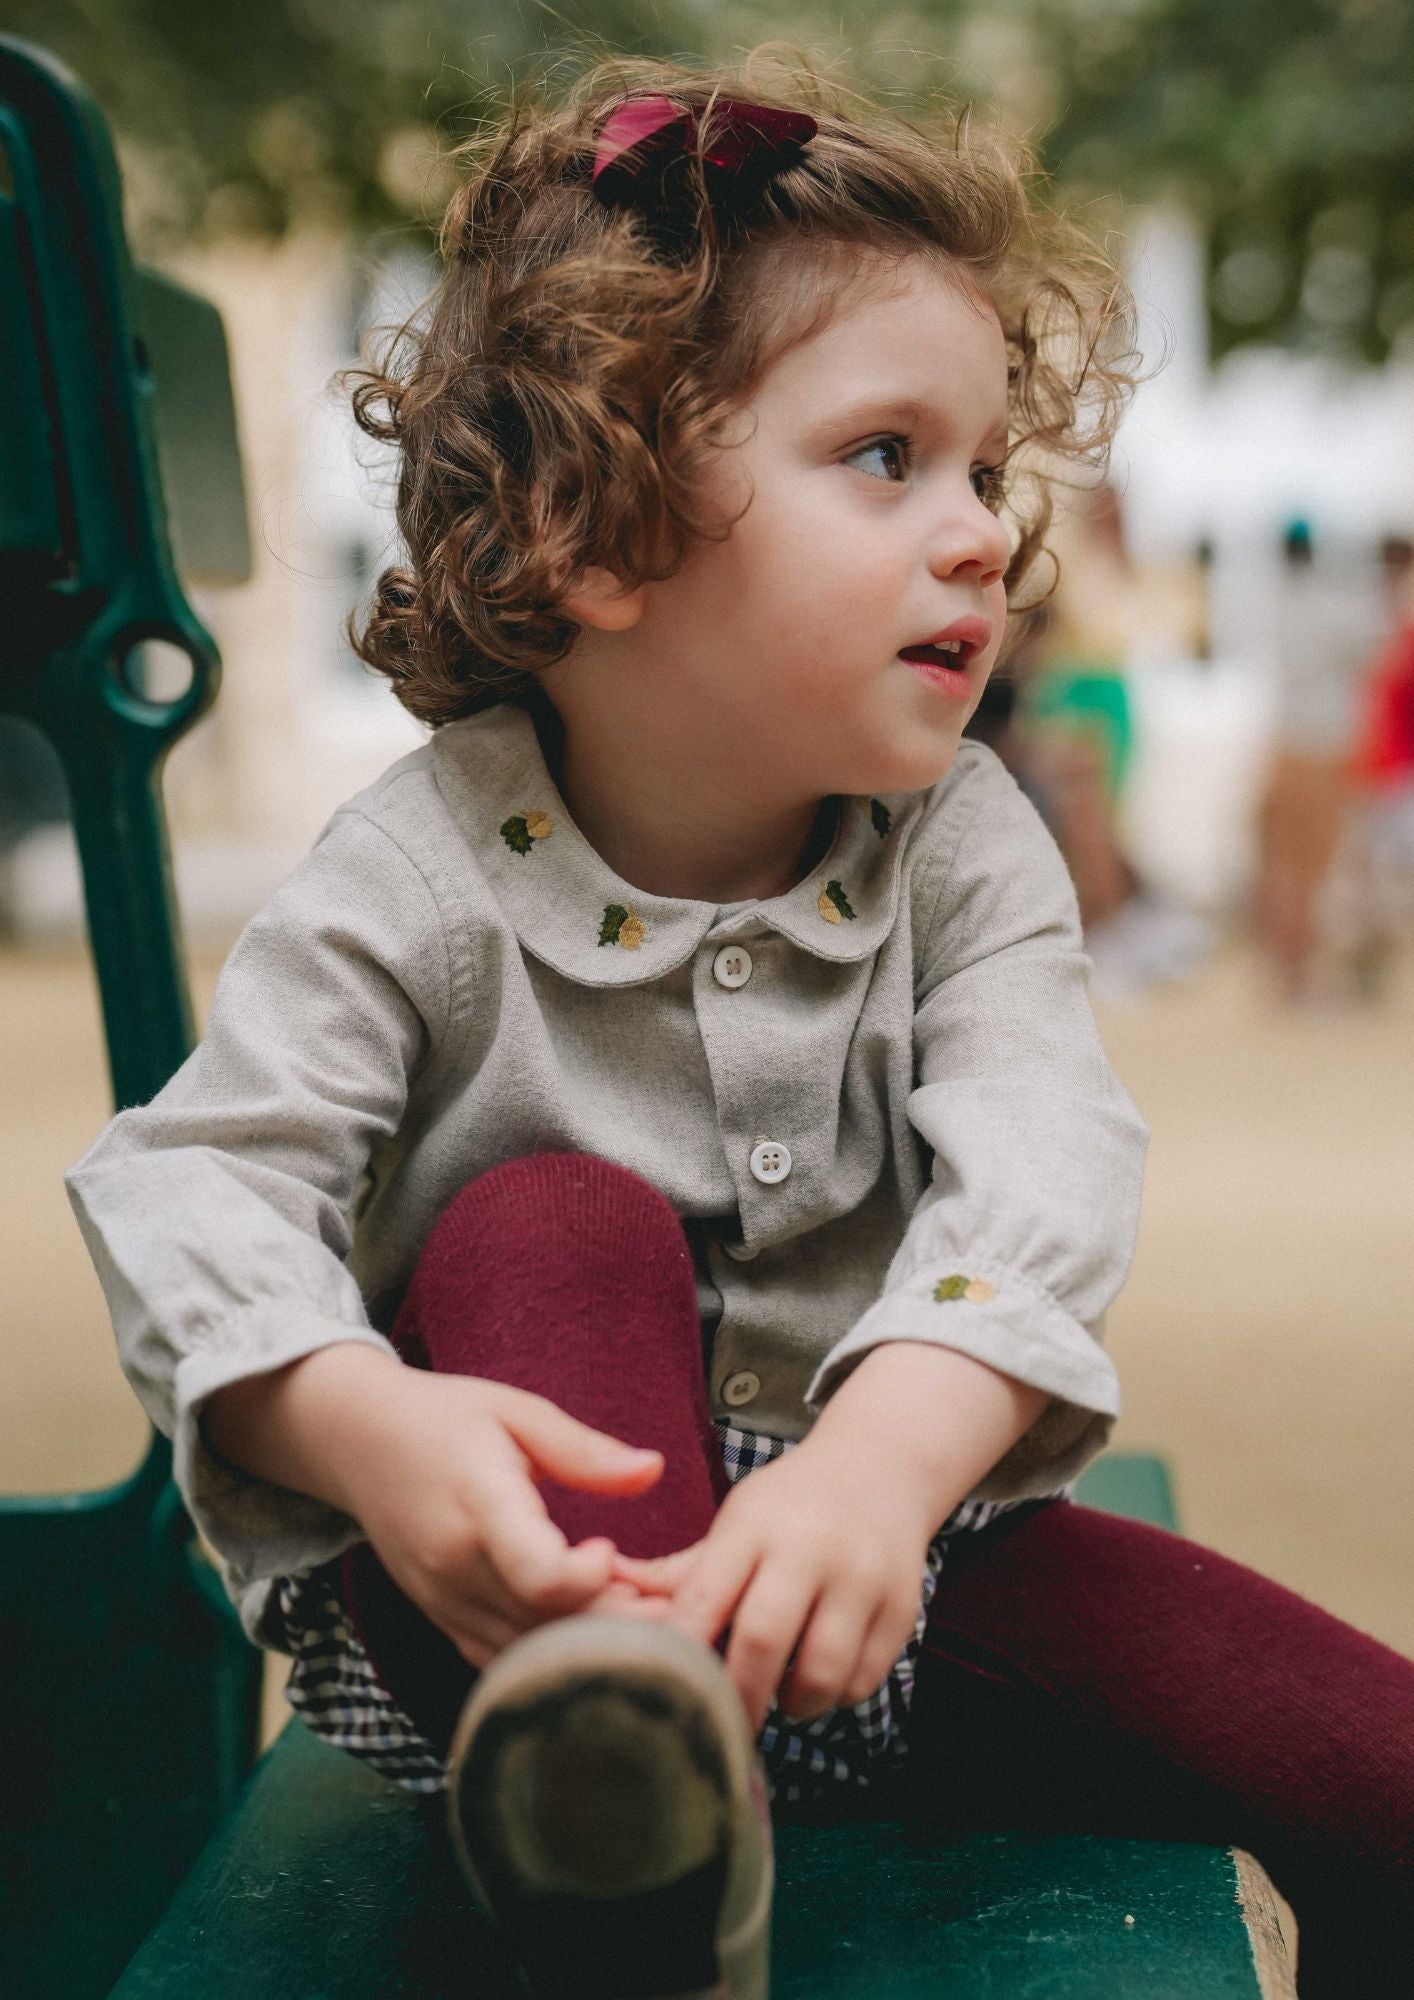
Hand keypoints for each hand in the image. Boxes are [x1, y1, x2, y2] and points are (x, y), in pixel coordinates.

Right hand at [342, 1370, 664, 1667]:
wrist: (358, 1441)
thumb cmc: (446, 1417)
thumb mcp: (517, 1413)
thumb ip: (585, 1451)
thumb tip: (655, 1470)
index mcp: (478, 1504)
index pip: (536, 1572)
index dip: (587, 1578)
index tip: (612, 1550)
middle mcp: (455, 1565)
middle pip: (544, 1624)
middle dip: (613, 1621)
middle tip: (667, 1601)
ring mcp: (443, 1601)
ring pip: (527, 1651)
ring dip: (587, 1643)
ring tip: (641, 1616)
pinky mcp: (442, 1620)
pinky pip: (501, 1659)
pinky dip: (548, 1655)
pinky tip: (591, 1631)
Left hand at [612, 1439, 935, 1733]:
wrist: (883, 1466)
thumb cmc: (792, 1504)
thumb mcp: (737, 1519)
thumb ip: (679, 1572)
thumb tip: (603, 1599)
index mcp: (756, 1523)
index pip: (705, 1599)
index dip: (680, 1654)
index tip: (665, 1690)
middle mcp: (811, 1546)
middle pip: (762, 1641)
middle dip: (735, 1697)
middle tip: (719, 1722)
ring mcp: (863, 1577)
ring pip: (820, 1674)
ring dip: (790, 1704)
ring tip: (777, 1695)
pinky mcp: (901, 1607)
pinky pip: (862, 1681)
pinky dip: (835, 1696)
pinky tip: (819, 1676)